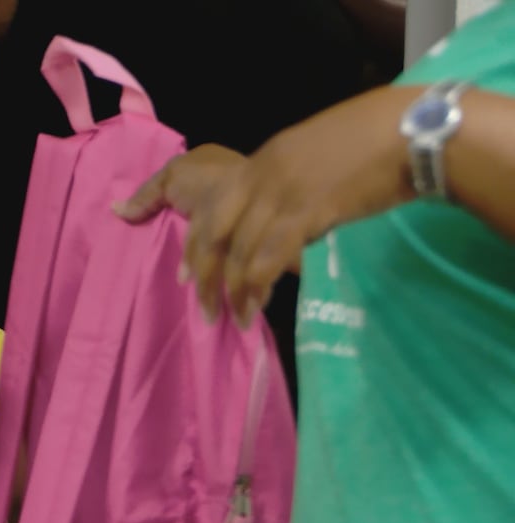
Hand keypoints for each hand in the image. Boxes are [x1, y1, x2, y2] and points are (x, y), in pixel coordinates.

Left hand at [117, 87, 416, 326]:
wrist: (408, 131)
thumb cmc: (369, 140)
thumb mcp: (311, 155)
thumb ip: (286, 181)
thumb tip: (278, 216)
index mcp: (260, 162)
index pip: (211, 208)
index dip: (195, 245)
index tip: (187, 275)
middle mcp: (261, 177)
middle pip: (214, 233)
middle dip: (204, 275)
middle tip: (203, 307)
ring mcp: (281, 194)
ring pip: (239, 250)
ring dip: (234, 291)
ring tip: (235, 318)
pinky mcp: (307, 213)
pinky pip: (268, 256)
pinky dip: (258, 285)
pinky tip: (258, 304)